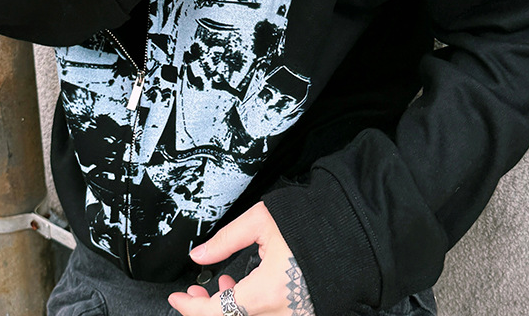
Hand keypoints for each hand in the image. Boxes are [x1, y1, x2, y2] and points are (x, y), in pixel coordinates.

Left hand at [168, 203, 314, 315]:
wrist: (350, 230)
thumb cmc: (311, 224)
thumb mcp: (260, 221)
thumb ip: (225, 240)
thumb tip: (199, 255)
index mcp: (269, 292)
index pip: (218, 312)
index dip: (192, 309)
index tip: (178, 299)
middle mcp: (283, 313)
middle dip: (207, 310)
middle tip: (193, 295)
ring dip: (228, 308)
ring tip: (220, 286)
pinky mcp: (305, 314)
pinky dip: (250, 308)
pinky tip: (243, 290)